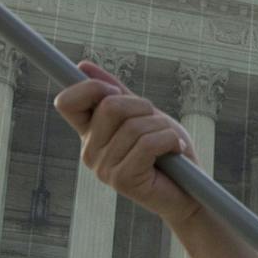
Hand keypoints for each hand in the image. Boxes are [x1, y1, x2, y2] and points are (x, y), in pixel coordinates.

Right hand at [52, 63, 197, 225]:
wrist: (190, 191)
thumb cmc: (168, 152)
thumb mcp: (143, 114)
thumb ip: (115, 92)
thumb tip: (83, 66)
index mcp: (90, 134)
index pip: (67, 103)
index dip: (90, 87)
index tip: (114, 90)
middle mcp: (90, 152)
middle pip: (110, 106)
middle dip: (143, 107)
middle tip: (157, 124)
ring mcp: (103, 169)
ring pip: (133, 126)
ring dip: (162, 128)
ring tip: (170, 143)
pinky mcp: (122, 180)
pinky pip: (147, 144)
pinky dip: (169, 141)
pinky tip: (175, 151)